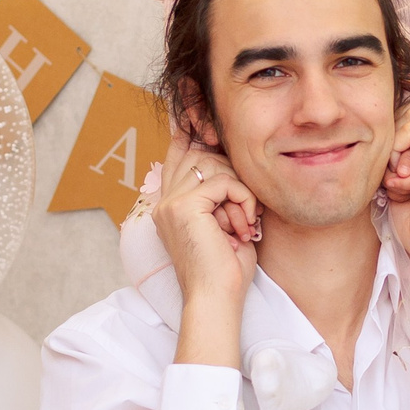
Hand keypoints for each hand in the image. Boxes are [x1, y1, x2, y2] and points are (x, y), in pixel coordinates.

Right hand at [154, 141, 256, 365]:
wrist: (216, 299)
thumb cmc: (226, 269)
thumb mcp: (226, 224)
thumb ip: (222, 194)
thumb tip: (231, 166)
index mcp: (169, 205)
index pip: (177, 156)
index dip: (187, 131)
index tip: (193, 109)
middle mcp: (164, 201)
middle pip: (201, 155)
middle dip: (231, 175)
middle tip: (244, 215)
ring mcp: (170, 202)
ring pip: (214, 167)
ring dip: (240, 194)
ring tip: (242, 227)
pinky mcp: (183, 206)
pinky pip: (224, 182)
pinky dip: (243, 201)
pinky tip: (244, 227)